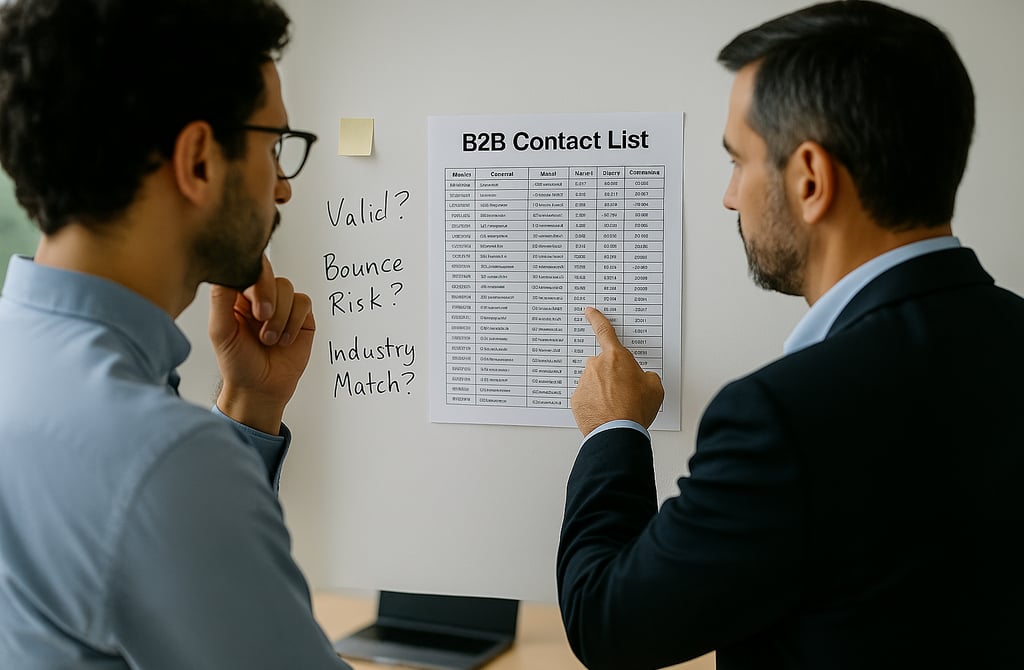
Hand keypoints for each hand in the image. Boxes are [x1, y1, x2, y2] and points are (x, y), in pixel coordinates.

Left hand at [208, 255, 314, 433]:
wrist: (260, 389)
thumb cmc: (237, 363)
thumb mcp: (220, 331)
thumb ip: (221, 299)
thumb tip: (226, 273)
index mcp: (238, 295)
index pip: (250, 270)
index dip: (256, 283)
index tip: (254, 307)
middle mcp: (261, 297)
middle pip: (272, 276)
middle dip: (270, 301)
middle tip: (262, 322)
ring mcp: (283, 306)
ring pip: (289, 290)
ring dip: (281, 317)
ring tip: (270, 339)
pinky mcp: (302, 318)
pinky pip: (304, 303)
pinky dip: (294, 322)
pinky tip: (285, 339)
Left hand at [570, 307, 663, 435]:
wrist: (618, 432)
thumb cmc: (636, 409)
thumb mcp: (655, 387)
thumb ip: (646, 375)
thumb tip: (642, 378)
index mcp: (616, 357)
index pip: (604, 331)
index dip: (596, 319)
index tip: (589, 312)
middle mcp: (596, 366)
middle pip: (602, 365)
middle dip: (610, 376)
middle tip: (622, 393)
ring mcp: (583, 382)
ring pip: (593, 382)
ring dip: (602, 391)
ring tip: (615, 407)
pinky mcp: (576, 399)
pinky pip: (586, 397)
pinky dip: (593, 403)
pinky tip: (604, 413)